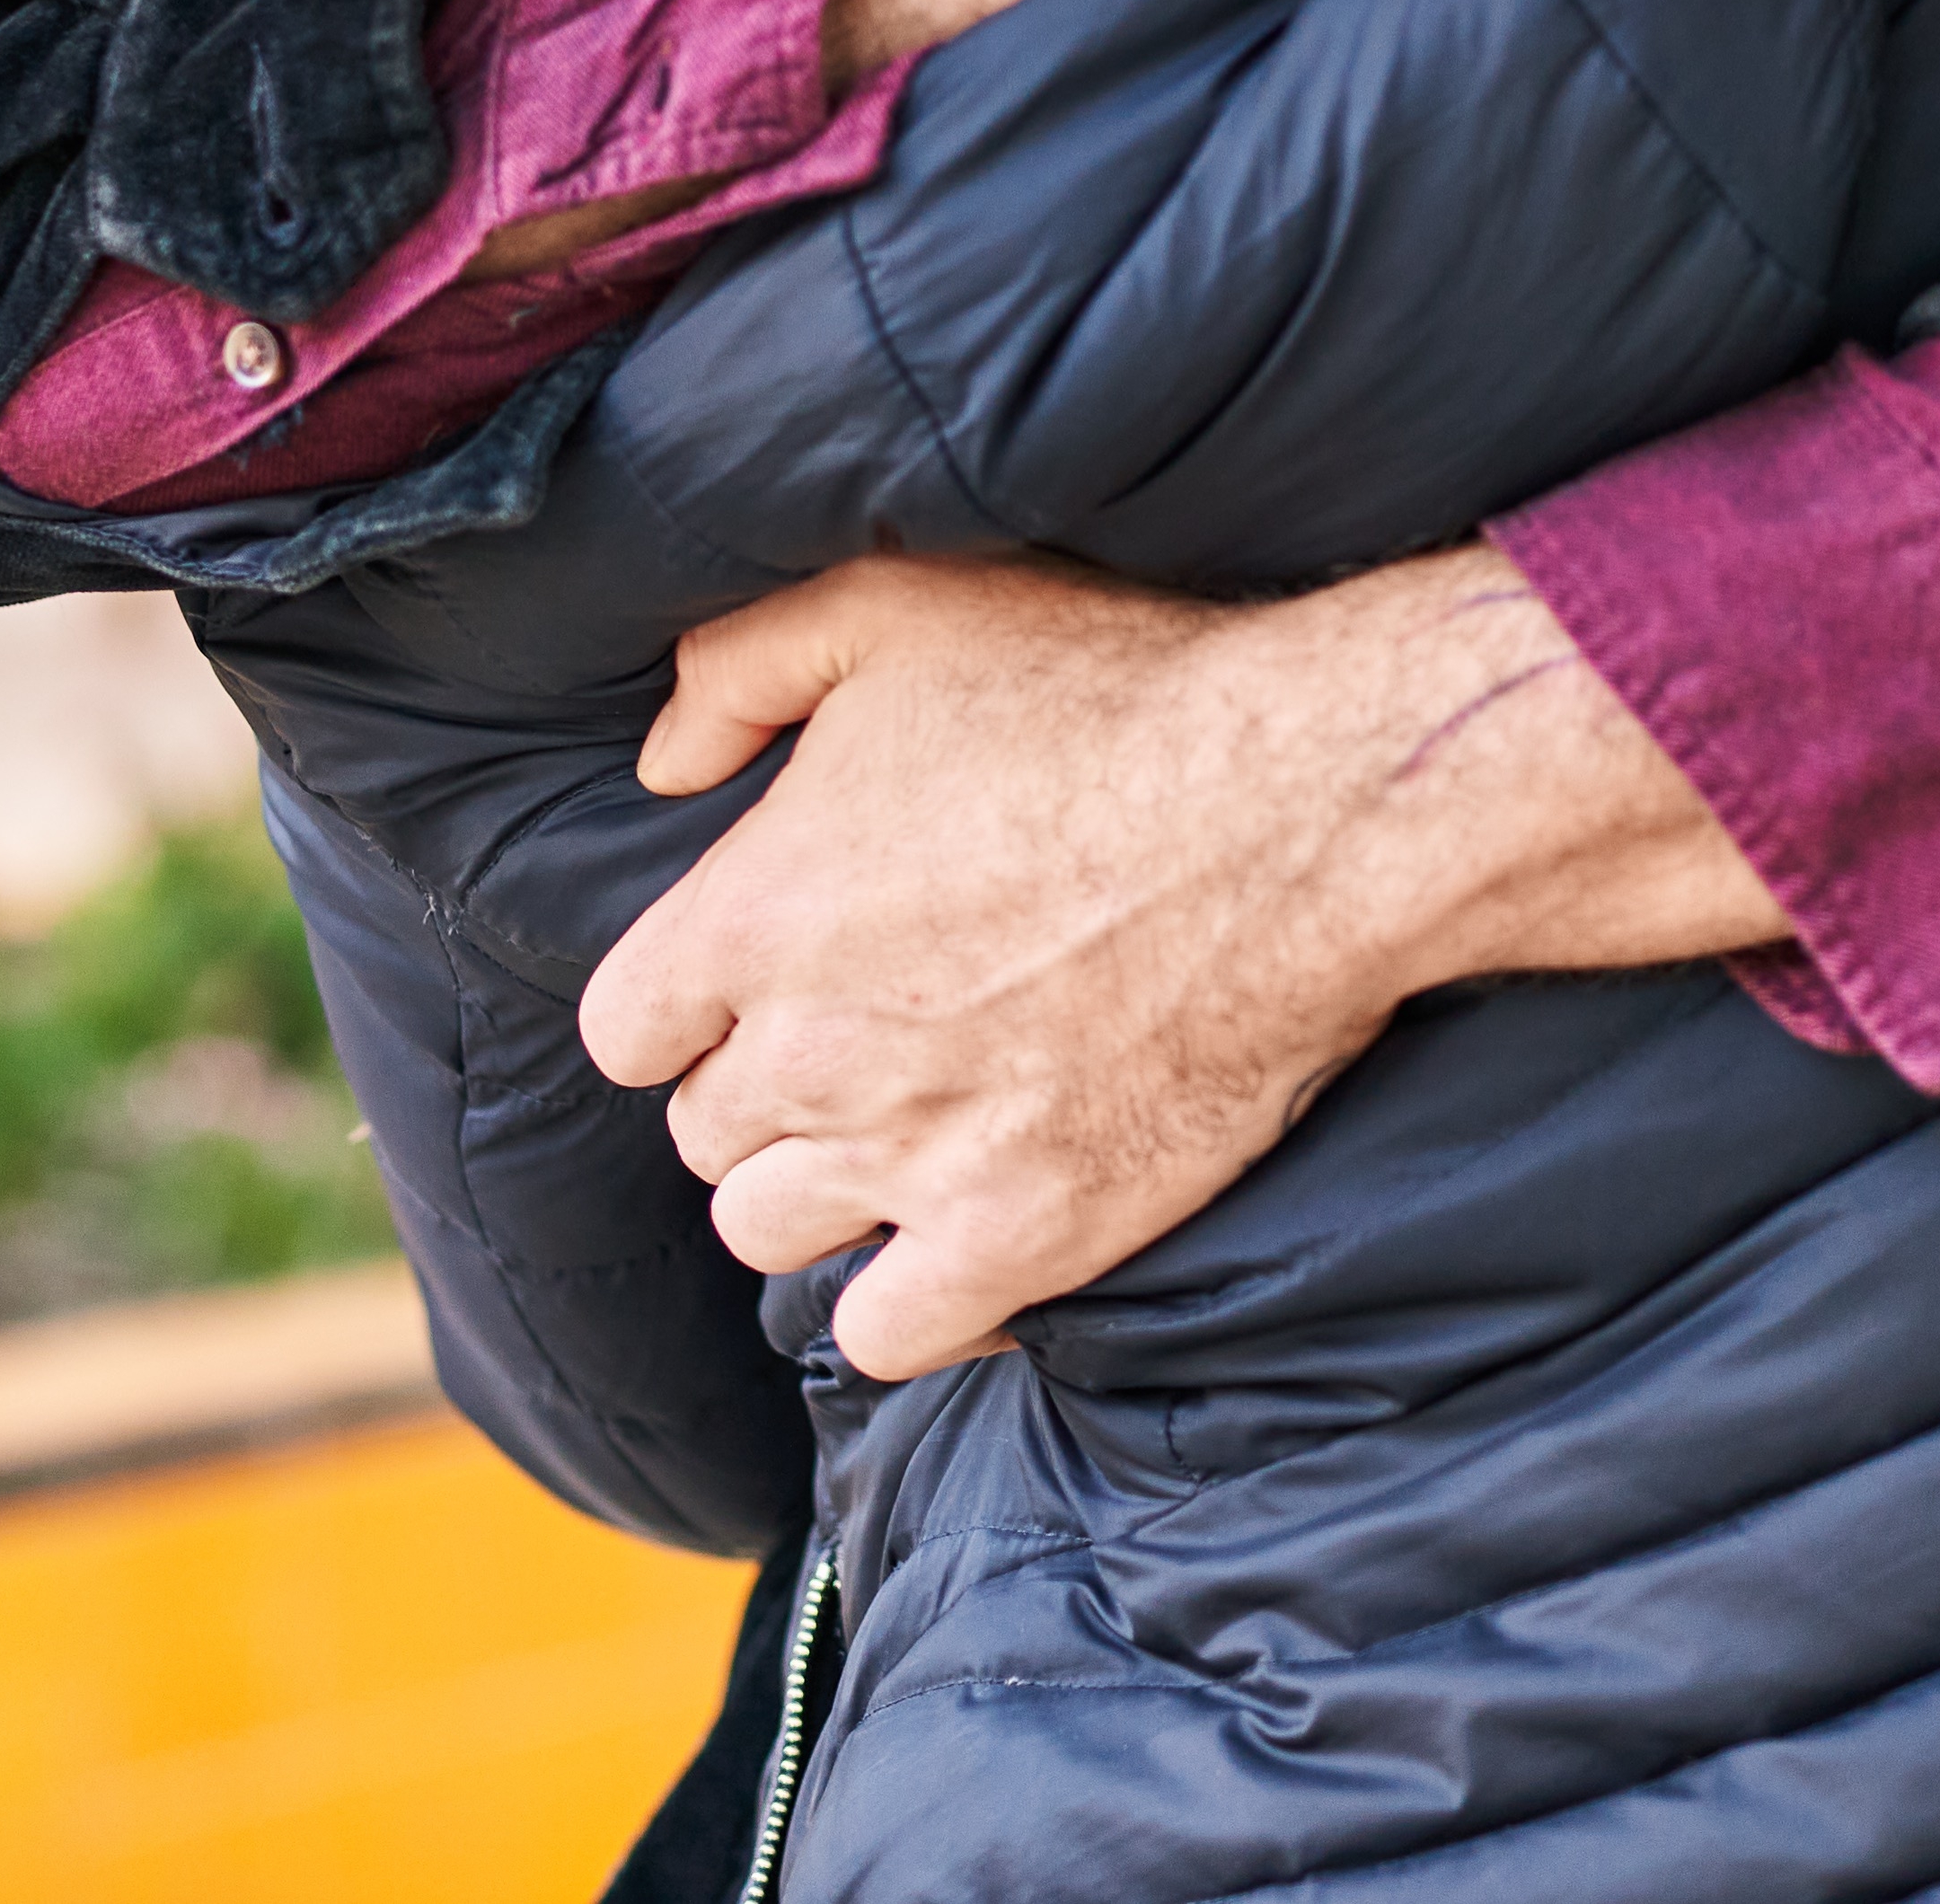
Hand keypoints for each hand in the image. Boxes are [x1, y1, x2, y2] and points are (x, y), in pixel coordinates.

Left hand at [574, 547, 1789, 1380]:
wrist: (1314, 805)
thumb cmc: (1115, 687)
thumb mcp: (902, 603)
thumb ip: (738, 669)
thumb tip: (663, 765)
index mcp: (754, 917)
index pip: (626, 1029)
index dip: (687, 1005)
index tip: (761, 977)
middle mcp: (812, 1056)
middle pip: (707, 1136)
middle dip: (768, 1088)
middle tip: (864, 1035)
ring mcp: (919, 1157)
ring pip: (776, 1235)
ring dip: (825, 1189)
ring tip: (905, 1131)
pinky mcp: (1030, 1234)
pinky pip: (889, 1335)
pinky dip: (906, 1297)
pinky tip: (957, 1231)